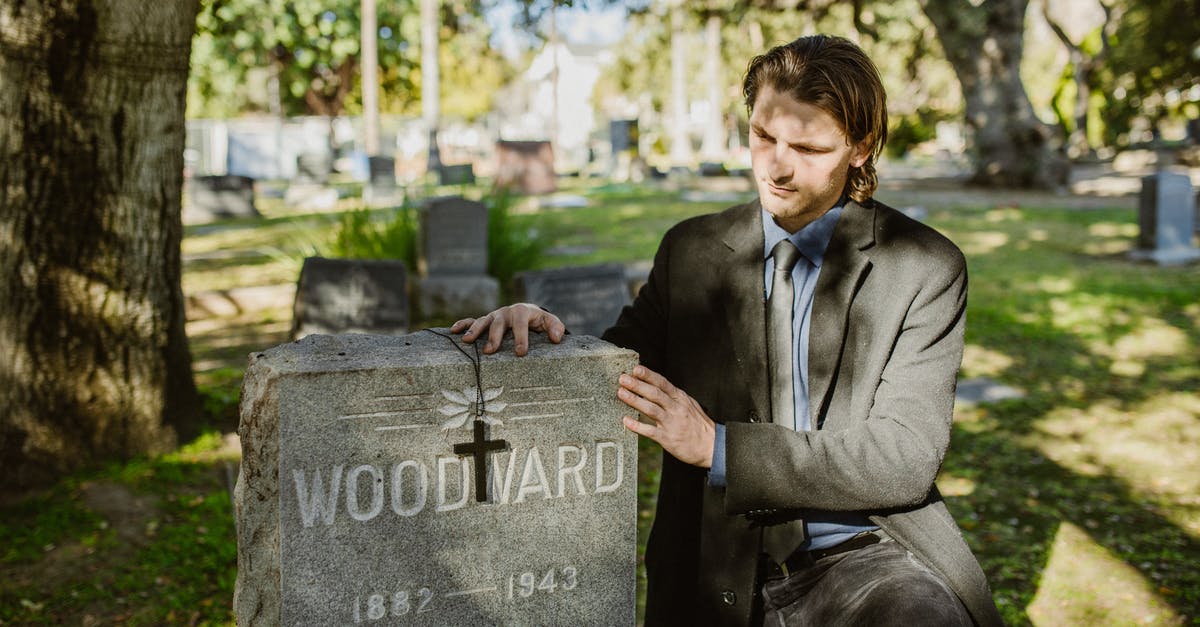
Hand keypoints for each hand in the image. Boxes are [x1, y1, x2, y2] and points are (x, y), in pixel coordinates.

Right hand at [450, 303, 565, 355]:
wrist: (528, 312)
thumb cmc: (539, 321)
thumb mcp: (550, 322)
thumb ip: (556, 327)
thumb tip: (556, 338)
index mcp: (522, 311)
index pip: (521, 323)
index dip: (521, 337)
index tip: (520, 352)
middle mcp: (506, 312)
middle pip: (499, 322)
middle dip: (494, 336)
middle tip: (490, 351)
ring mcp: (494, 316)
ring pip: (483, 320)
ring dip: (475, 330)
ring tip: (467, 341)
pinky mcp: (486, 320)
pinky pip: (472, 320)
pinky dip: (463, 324)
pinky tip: (454, 331)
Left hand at [617, 365, 714, 467]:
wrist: (712, 446)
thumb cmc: (698, 425)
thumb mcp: (689, 405)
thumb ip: (673, 397)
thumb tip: (656, 386)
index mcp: (681, 399)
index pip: (662, 383)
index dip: (649, 375)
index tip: (636, 368)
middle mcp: (676, 408)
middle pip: (654, 394)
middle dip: (637, 385)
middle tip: (623, 378)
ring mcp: (672, 423)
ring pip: (651, 409)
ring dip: (635, 400)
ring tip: (621, 393)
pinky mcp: (668, 439)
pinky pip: (650, 431)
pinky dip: (637, 426)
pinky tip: (626, 421)